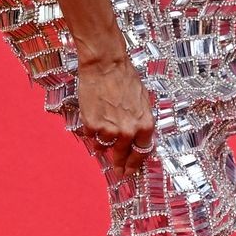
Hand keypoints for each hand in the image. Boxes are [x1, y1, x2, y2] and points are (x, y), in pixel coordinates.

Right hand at [77, 54, 156, 176]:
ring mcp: (110, 130)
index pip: (142, 153)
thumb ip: (139, 121)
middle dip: (120, 164)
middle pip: (123, 155)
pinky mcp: (92, 126)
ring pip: (104, 146)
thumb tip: (135, 136)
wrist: (105, 64)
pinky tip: (92, 114)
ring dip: (102, 141)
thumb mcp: (142, 100)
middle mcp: (129, 131)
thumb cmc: (125, 77)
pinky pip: (91, 135)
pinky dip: (91, 129)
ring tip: (101, 124)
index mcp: (145, 125)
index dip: (135, 164)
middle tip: (117, 171)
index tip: (130, 171)